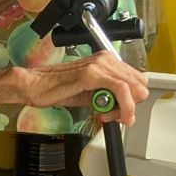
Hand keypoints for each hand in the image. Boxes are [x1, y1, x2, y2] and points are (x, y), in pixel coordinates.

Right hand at [28, 50, 147, 124]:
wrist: (35, 85)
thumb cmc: (56, 88)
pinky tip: (110, 114)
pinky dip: (123, 106)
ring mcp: (100, 65)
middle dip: (131, 104)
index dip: (133, 99)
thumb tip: (123, 108)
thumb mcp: (90, 94)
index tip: (121, 112)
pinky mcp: (93, 73)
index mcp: (106, 61)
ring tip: (107, 115)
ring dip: (125, 108)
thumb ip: (108, 97)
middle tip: (114, 115)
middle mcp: (106, 59)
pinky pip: (121, 90)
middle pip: (140, 84)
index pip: (136, 80)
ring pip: (134, 88)